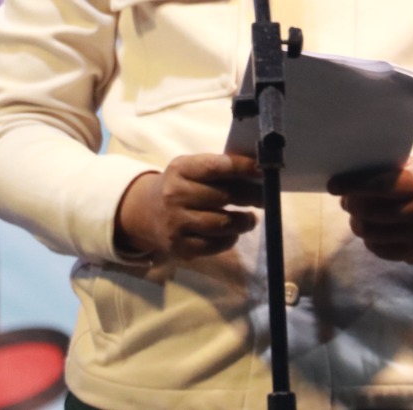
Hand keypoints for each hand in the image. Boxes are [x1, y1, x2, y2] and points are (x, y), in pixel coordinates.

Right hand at [116, 153, 262, 259]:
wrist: (147, 212)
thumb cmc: (181, 186)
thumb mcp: (192, 169)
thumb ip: (218, 168)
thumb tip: (257, 171)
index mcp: (180, 170)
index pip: (215, 167)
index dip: (242, 167)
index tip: (262, 169)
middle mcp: (175, 195)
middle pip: (222, 196)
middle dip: (250, 196)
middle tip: (264, 197)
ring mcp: (176, 222)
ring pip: (221, 224)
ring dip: (243, 221)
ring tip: (251, 219)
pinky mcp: (179, 246)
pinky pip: (213, 245)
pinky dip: (229, 239)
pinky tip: (233, 233)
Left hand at [329, 158, 412, 263]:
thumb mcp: (411, 167)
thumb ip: (384, 170)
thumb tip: (347, 175)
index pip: (377, 185)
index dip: (351, 185)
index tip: (332, 185)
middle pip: (368, 213)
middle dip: (351, 205)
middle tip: (348, 200)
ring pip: (370, 234)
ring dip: (358, 223)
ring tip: (360, 215)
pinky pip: (380, 251)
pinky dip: (371, 240)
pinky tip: (374, 229)